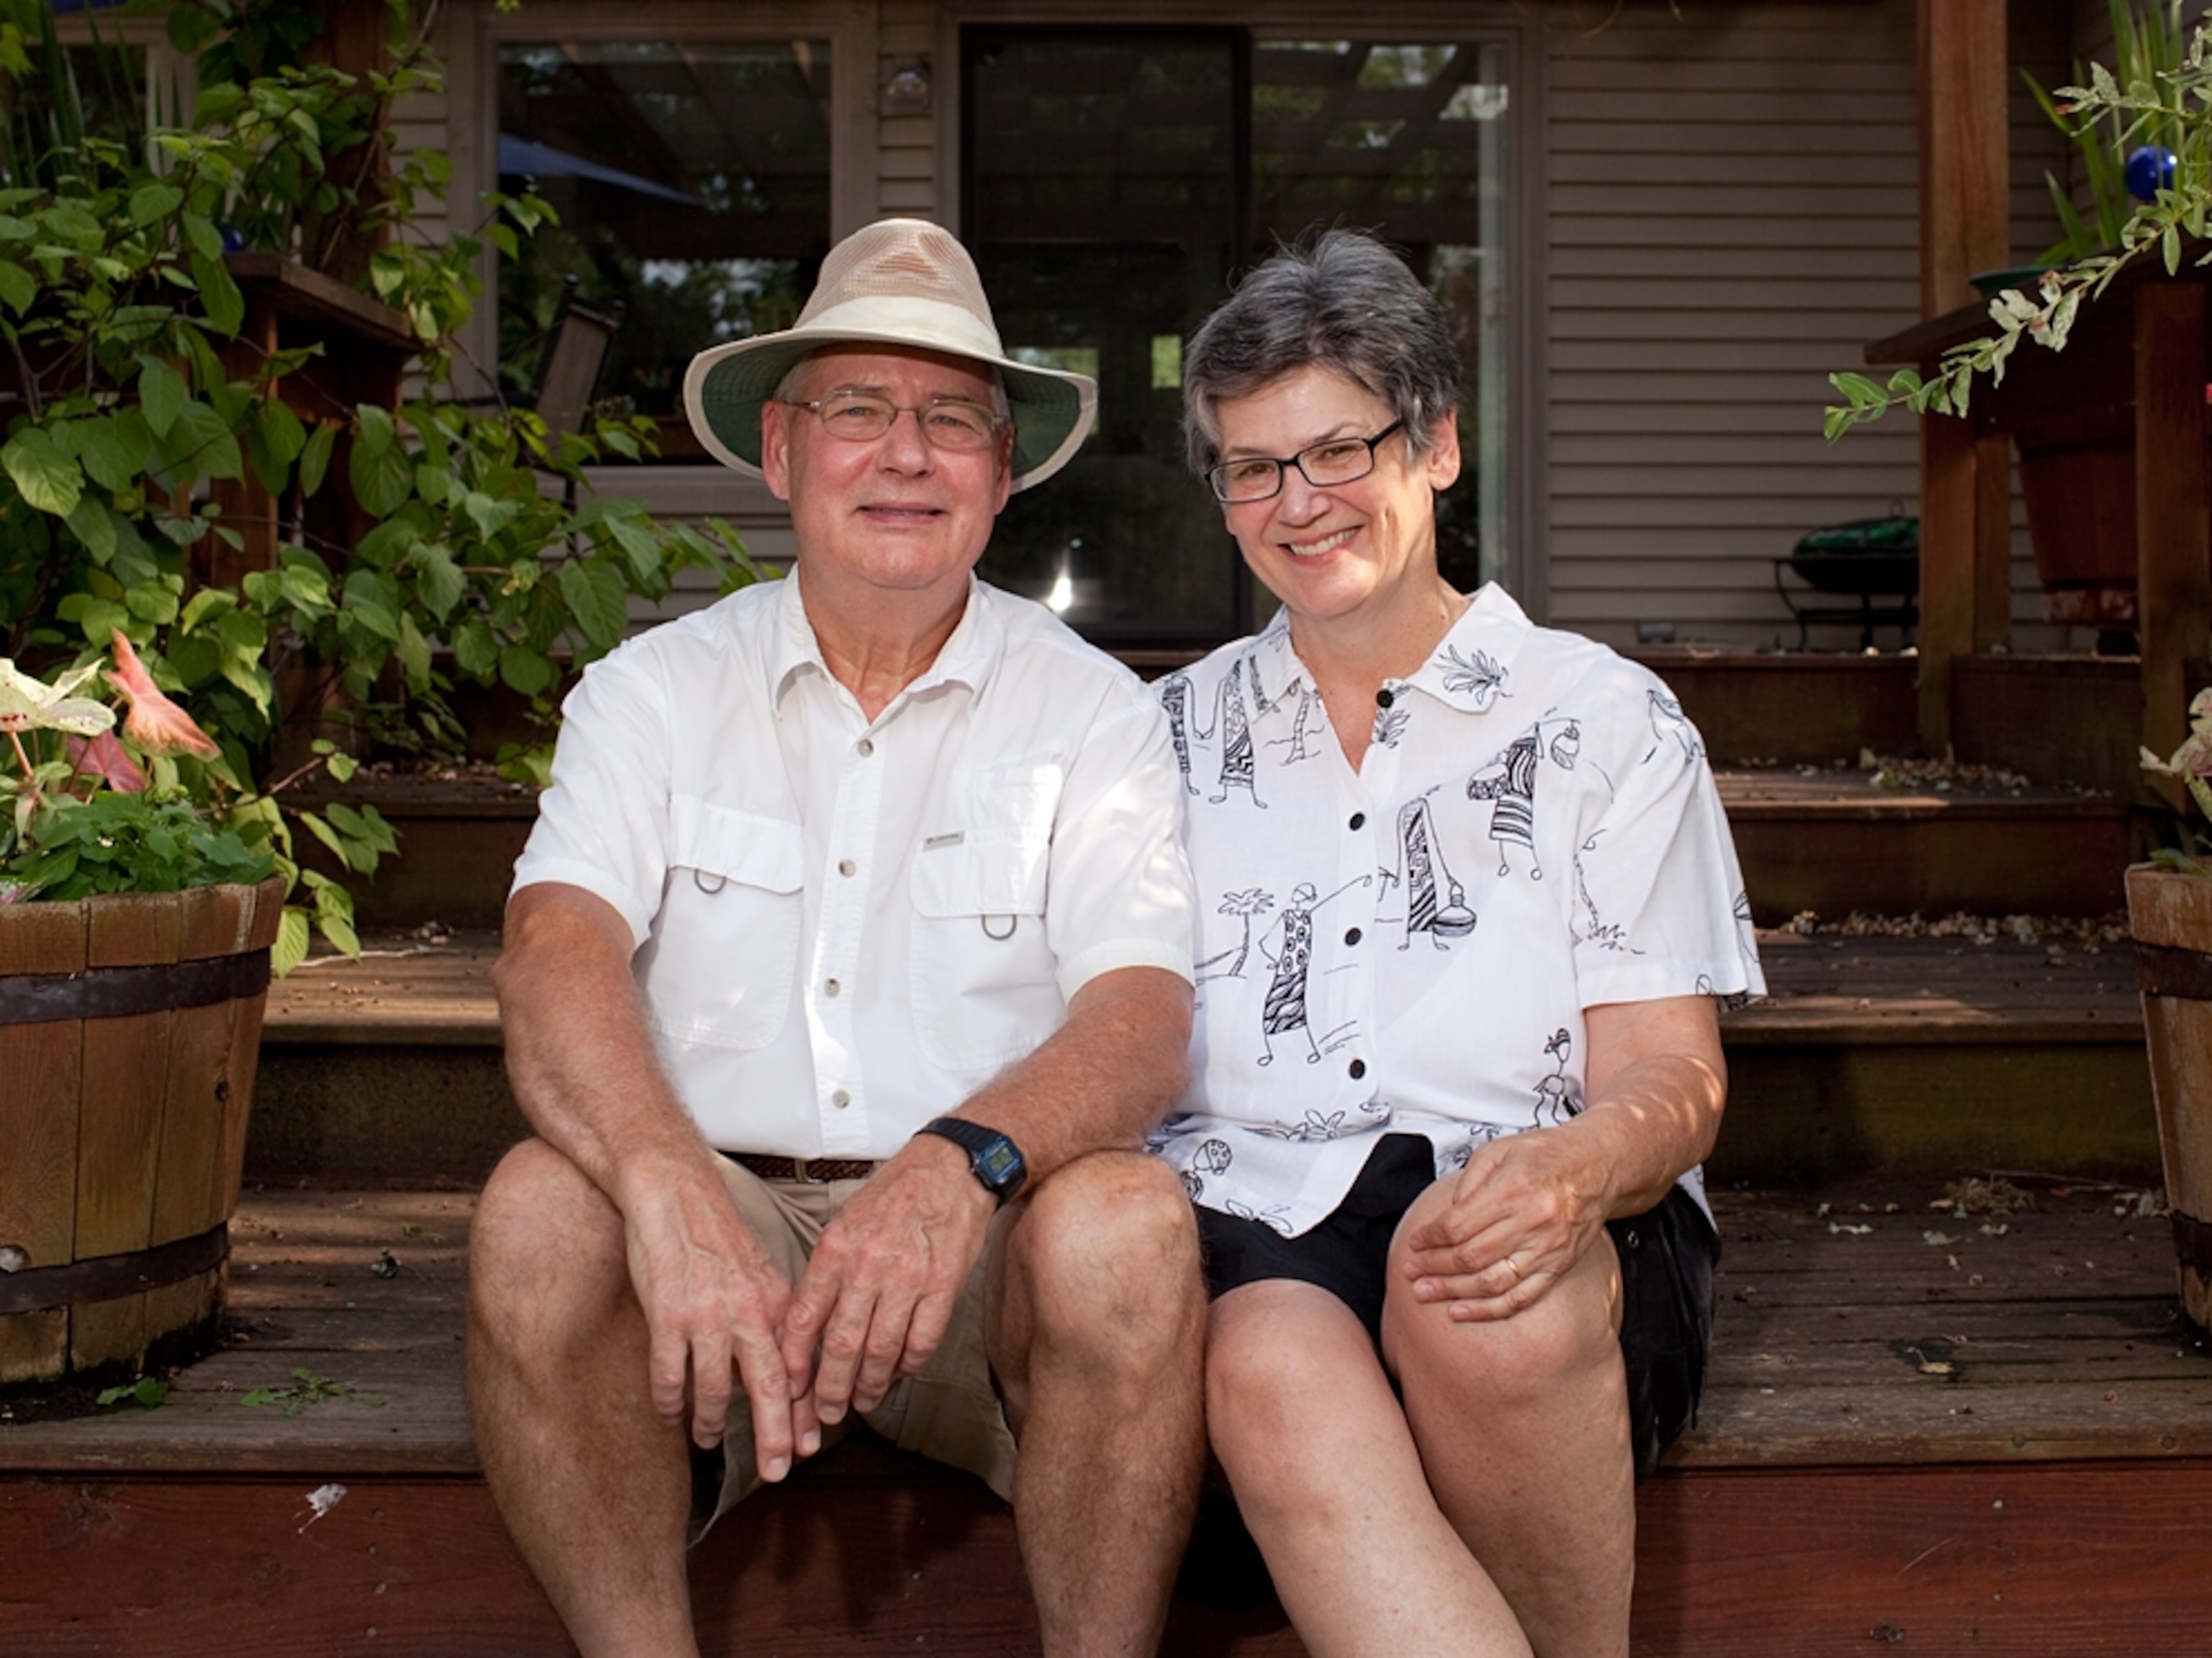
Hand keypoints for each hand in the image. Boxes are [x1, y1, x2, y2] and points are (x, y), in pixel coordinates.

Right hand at [620, 1159, 814, 1480]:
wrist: (675, 1194)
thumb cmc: (716, 1237)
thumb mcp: (759, 1275)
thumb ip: (770, 1321)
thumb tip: (781, 1369)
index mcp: (775, 1303)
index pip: (797, 1369)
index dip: (804, 1412)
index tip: (810, 1446)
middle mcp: (748, 1313)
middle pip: (769, 1387)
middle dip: (775, 1435)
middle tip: (777, 1470)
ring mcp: (707, 1317)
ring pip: (713, 1390)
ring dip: (710, 1423)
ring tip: (708, 1440)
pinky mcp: (668, 1317)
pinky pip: (670, 1375)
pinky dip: (670, 1402)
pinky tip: (669, 1414)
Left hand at [779, 1138, 995, 1425]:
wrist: (951, 1170)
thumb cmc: (896, 1196)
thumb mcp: (846, 1223)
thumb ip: (827, 1272)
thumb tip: (808, 1324)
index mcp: (836, 1248)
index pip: (805, 1318)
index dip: (796, 1362)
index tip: (791, 1388)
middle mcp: (868, 1264)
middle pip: (842, 1345)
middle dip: (830, 1388)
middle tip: (827, 1411)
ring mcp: (908, 1277)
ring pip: (882, 1351)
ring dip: (870, 1385)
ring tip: (863, 1400)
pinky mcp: (944, 1286)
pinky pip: (922, 1341)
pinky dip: (909, 1365)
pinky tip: (901, 1372)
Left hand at [1399, 1129, 1610, 1320]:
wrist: (1597, 1165)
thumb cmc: (1546, 1155)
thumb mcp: (1499, 1150)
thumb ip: (1468, 1182)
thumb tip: (1445, 1216)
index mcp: (1513, 1189)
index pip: (1458, 1224)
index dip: (1430, 1238)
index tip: (1415, 1243)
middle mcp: (1532, 1221)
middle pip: (1471, 1256)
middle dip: (1434, 1267)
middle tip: (1411, 1273)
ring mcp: (1548, 1248)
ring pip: (1492, 1281)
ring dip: (1453, 1292)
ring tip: (1427, 1293)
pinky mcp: (1559, 1266)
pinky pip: (1521, 1296)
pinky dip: (1489, 1309)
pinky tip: (1464, 1311)